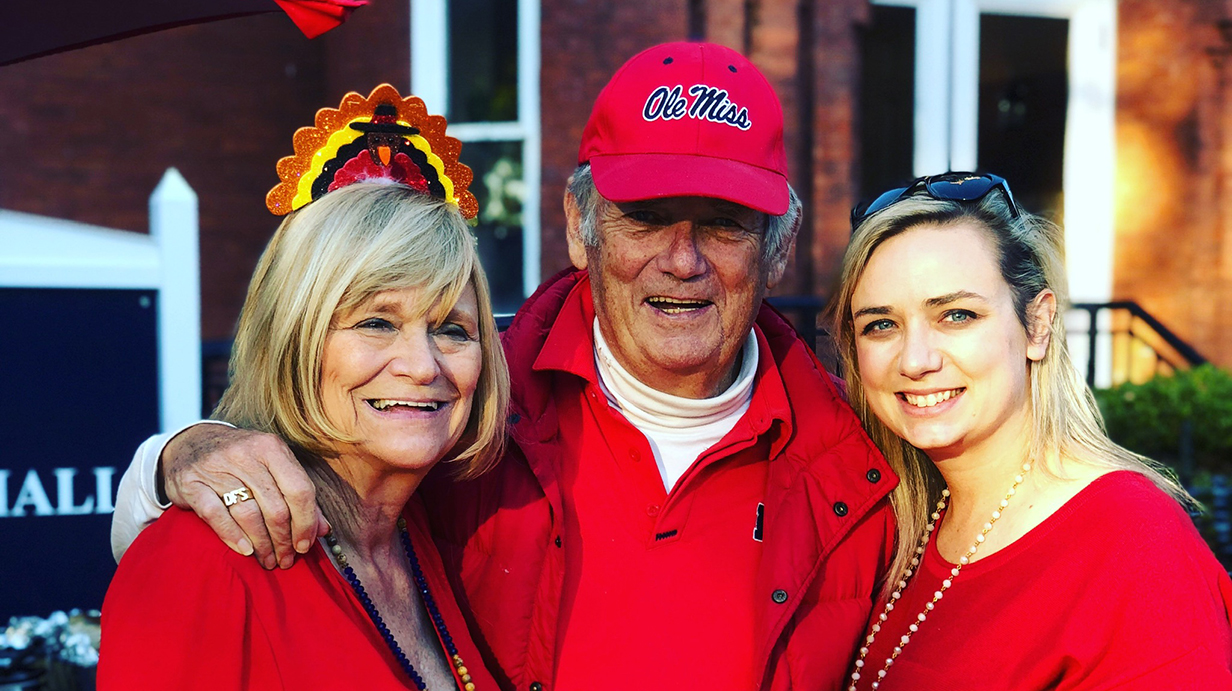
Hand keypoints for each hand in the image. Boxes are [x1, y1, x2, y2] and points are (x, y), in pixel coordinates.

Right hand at [160, 424, 327, 568]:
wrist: (191, 442)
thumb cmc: (242, 460)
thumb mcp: (273, 466)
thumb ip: (298, 495)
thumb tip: (324, 529)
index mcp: (271, 448)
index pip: (299, 490)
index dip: (306, 523)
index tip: (305, 545)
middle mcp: (245, 454)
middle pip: (275, 507)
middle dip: (284, 540)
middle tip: (286, 560)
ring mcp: (216, 468)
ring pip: (248, 514)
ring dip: (262, 544)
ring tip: (268, 560)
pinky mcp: (192, 483)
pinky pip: (216, 516)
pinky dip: (233, 537)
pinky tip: (245, 551)